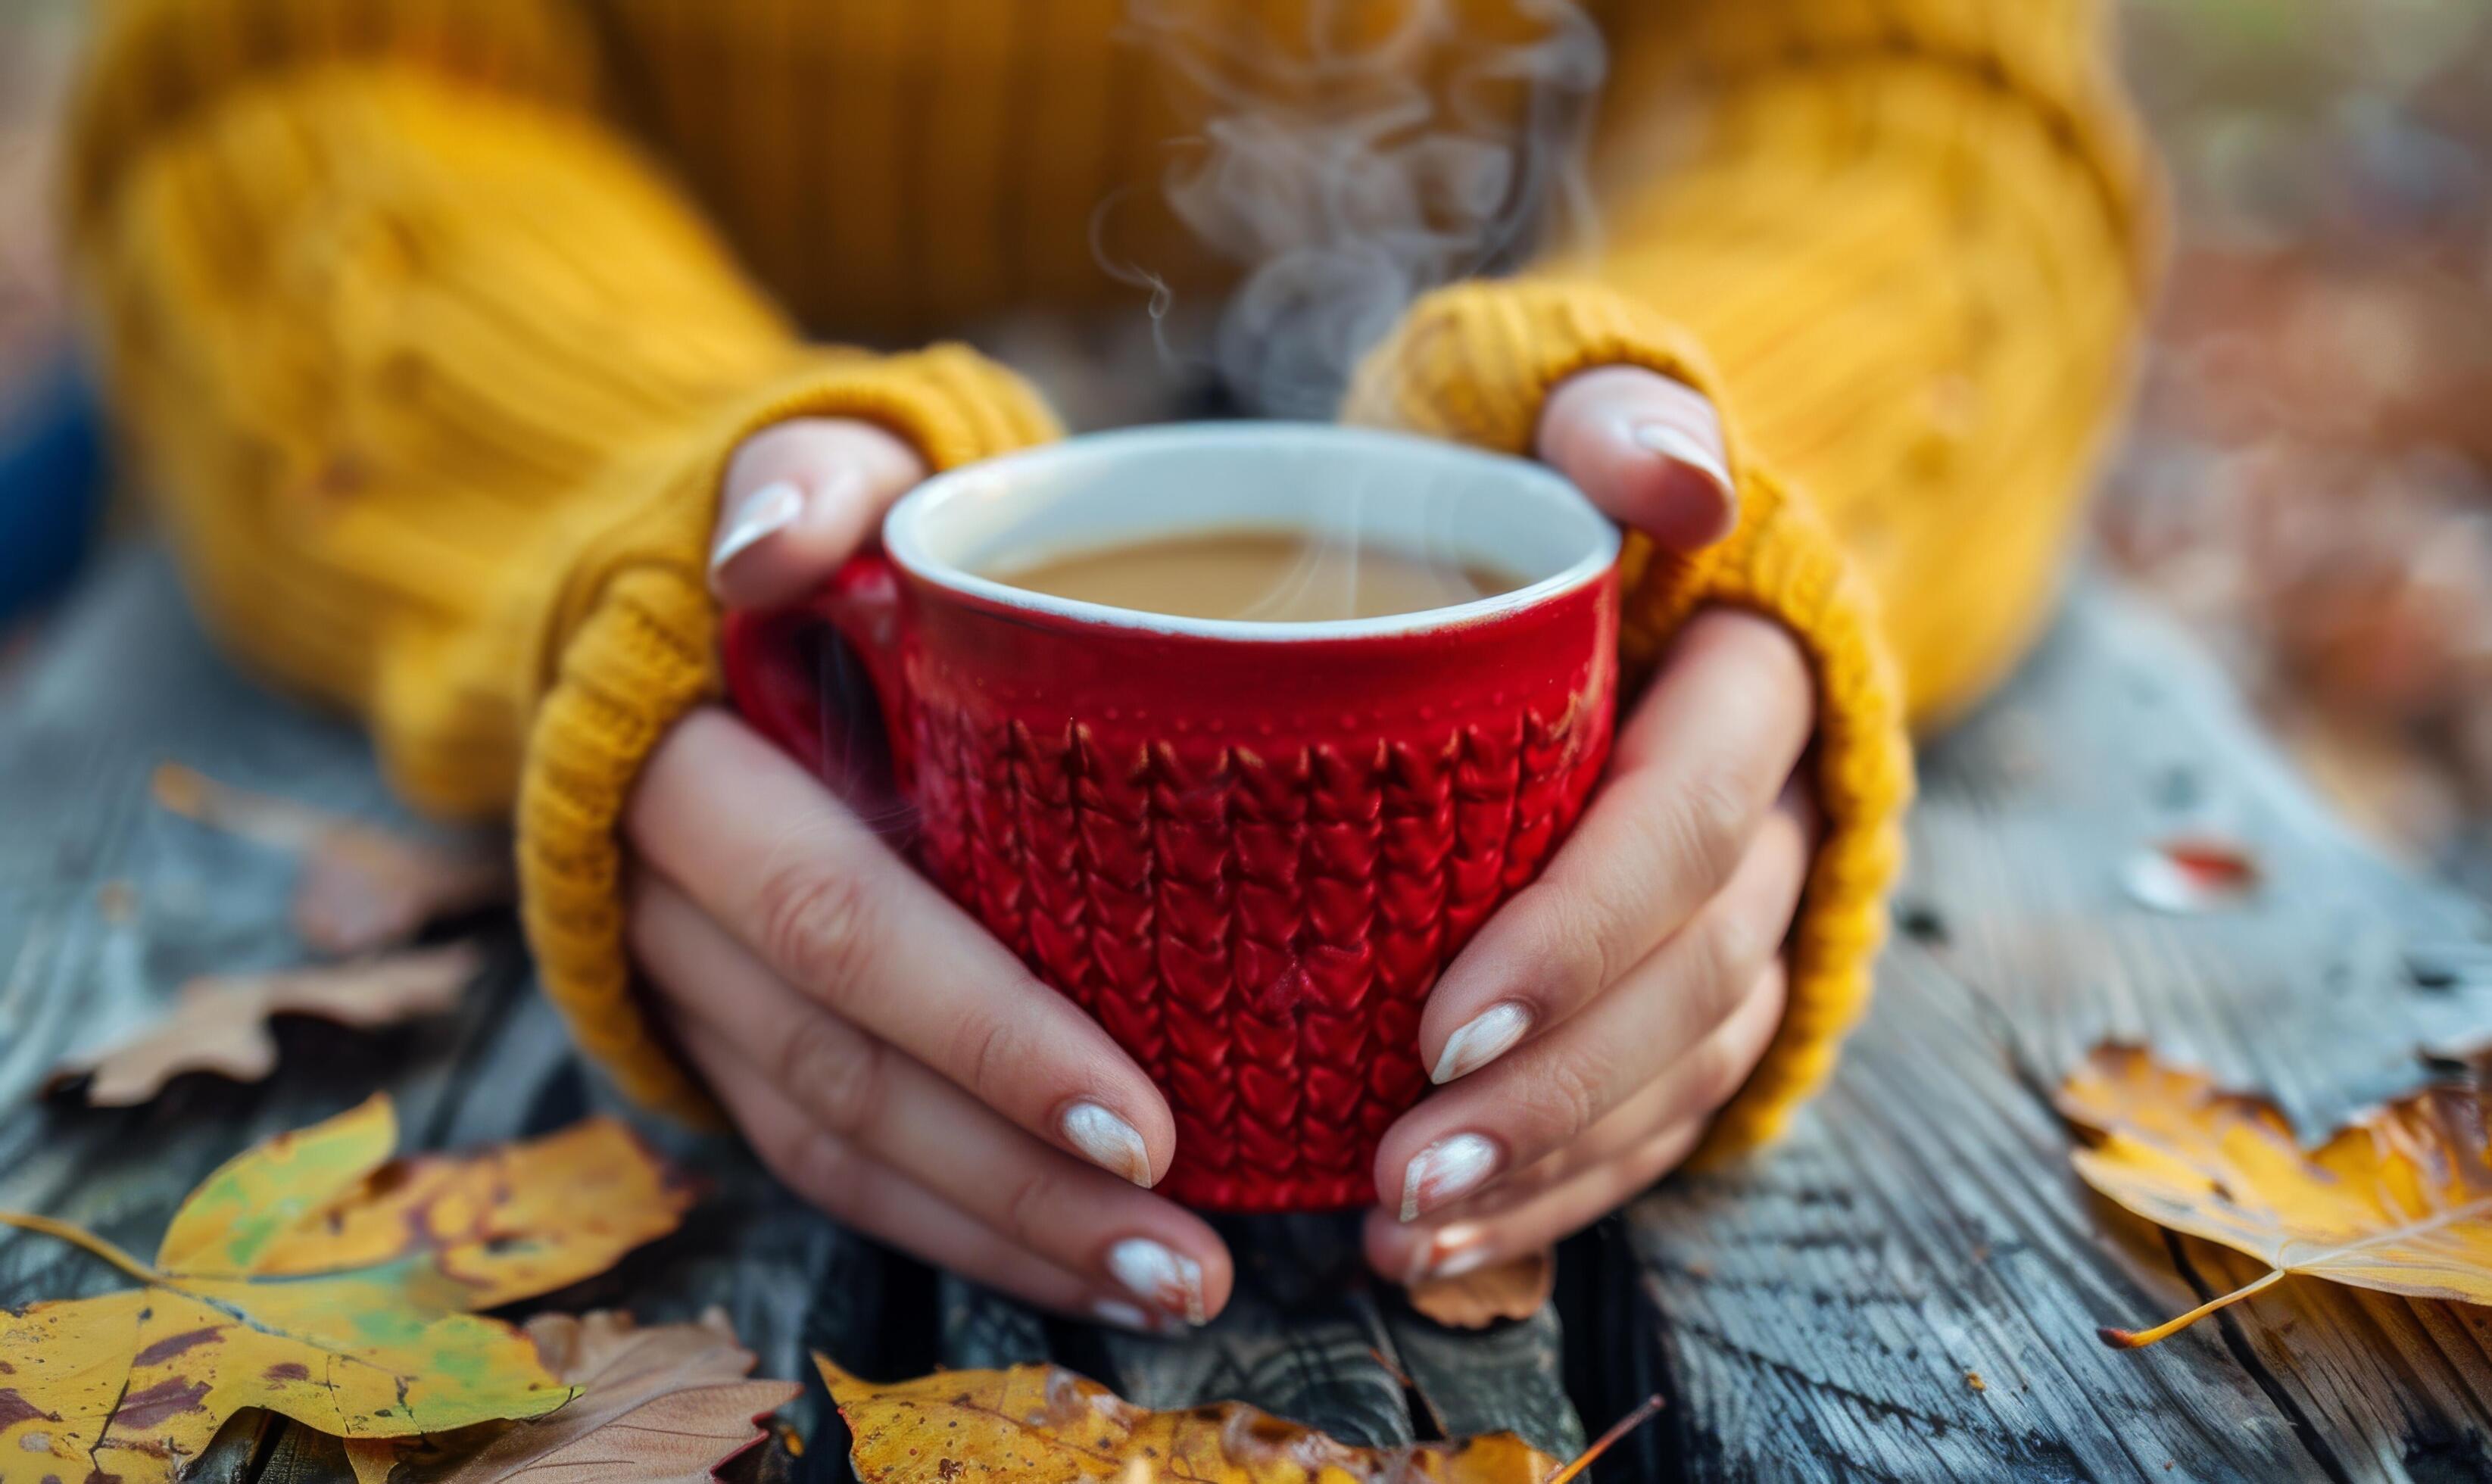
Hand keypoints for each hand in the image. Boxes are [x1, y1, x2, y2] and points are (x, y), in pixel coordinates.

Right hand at [625, 419, 1231, 1330]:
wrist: (689, 600)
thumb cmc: (823, 532)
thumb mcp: (823, 458)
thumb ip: (812, 472)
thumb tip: (772, 548)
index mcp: (687, 768)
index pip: (845, 923)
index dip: (985, 1033)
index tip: (1143, 1121)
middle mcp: (673, 903)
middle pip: (849, 1071)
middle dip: (1019, 1177)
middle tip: (1191, 1251)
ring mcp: (690, 987)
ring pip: (840, 1144)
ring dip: (1004, 1231)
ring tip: (1173, 1286)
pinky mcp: (724, 1038)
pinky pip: (829, 1160)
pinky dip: (955, 1223)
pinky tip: (1080, 1267)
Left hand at [1365, 366, 1819, 1285]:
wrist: (1577, 550)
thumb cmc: (1522, 482)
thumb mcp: (1552, 406)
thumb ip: (1611, 413)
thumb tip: (1680, 476)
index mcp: (1757, 679)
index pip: (1688, 819)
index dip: (1580, 933)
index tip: (1436, 1024)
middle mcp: (1783, 813)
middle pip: (1695, 973)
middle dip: (1555, 1089)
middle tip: (1402, 1168)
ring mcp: (1760, 916)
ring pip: (1689, 1068)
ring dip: (1555, 1166)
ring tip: (1405, 1232)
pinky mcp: (1710, 989)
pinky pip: (1669, 1112)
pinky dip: (1567, 1184)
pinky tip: (1447, 1242)